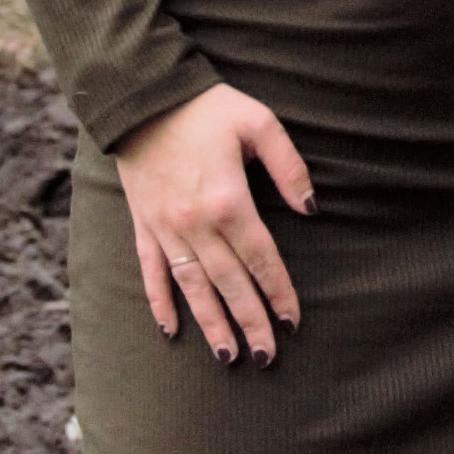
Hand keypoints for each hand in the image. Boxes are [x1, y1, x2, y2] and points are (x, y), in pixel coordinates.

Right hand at [108, 84, 313, 361]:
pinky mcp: (142, 225)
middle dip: (251, 322)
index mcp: (228, 201)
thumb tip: (311, 209)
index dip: (279, 292)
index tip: (293, 321)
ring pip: (192, 287)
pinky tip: (170, 331)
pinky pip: (151, 272)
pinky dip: (159, 303)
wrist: (142, 97)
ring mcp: (165, 229)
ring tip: (228, 356)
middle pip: (230, 284)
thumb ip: (289, 167)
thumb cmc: (206, 108)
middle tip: (267, 357)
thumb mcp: (259, 123)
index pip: (261, 259)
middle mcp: (195, 224)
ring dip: (211, 324)